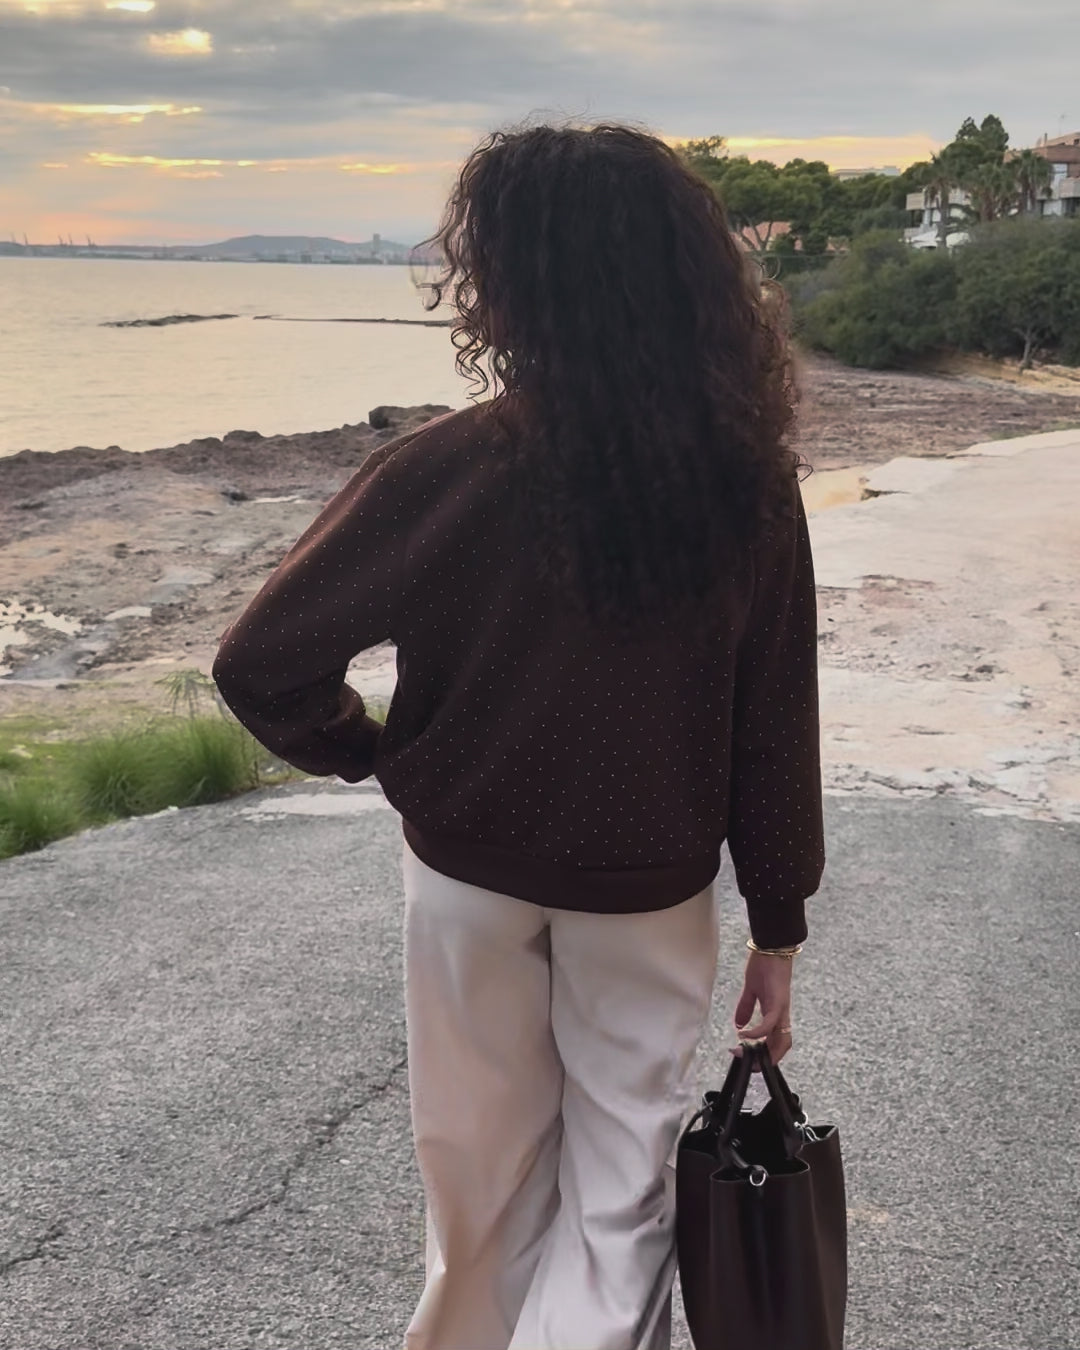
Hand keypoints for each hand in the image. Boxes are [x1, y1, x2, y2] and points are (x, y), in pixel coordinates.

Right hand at [732, 951, 793, 1066]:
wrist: (771, 948)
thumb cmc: (764, 965)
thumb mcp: (752, 988)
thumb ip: (746, 1006)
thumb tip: (739, 1024)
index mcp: (775, 1011)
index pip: (775, 1038)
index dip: (765, 1051)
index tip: (747, 1057)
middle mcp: (781, 1013)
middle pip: (782, 1044)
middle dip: (767, 1059)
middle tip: (749, 1065)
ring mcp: (781, 1008)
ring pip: (781, 1038)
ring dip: (765, 1051)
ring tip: (747, 1055)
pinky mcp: (778, 1001)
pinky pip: (769, 1023)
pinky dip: (757, 1033)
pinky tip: (744, 1035)